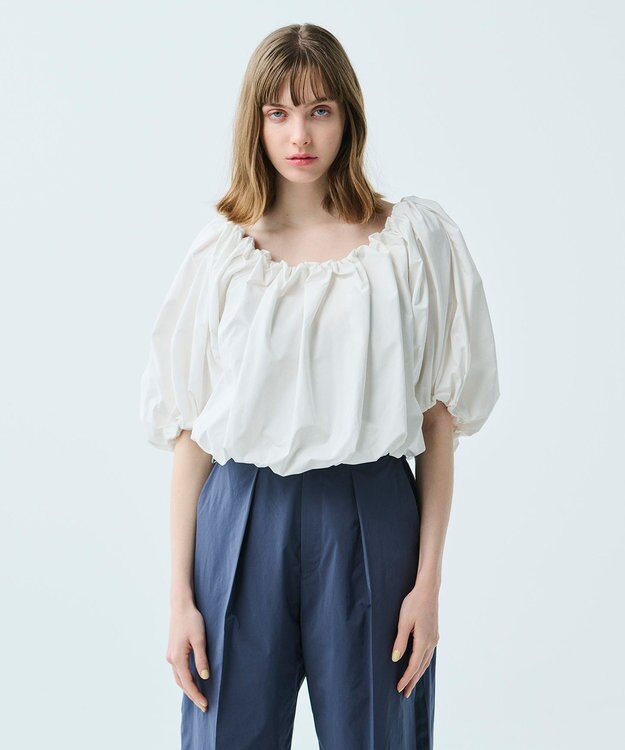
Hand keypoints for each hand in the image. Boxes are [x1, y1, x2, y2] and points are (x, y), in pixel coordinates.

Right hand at [166, 601, 210, 711]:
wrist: (181, 606)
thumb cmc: (192, 620)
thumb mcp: (200, 639)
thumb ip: (201, 659)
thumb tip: (204, 677)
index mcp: (177, 658)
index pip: (188, 683)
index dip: (196, 695)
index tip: (205, 705)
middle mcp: (171, 659)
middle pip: (181, 683)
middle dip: (192, 695)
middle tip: (204, 706)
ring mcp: (170, 655)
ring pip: (179, 678)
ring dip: (188, 688)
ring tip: (199, 697)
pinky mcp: (172, 651)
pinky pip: (178, 670)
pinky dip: (185, 679)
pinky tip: (192, 680)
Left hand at [391, 581, 439, 697]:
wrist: (428, 590)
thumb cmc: (414, 603)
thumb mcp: (404, 621)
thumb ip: (400, 641)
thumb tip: (396, 659)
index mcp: (424, 641)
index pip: (413, 665)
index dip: (406, 678)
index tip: (398, 688)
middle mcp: (431, 642)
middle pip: (421, 667)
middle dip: (413, 680)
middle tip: (405, 693)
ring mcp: (434, 638)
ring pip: (426, 661)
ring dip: (418, 673)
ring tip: (411, 683)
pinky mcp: (434, 633)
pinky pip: (428, 654)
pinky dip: (422, 663)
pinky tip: (419, 665)